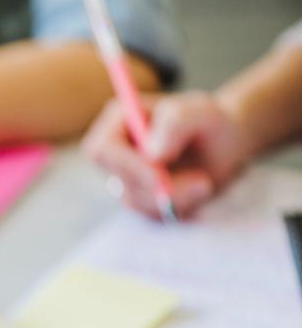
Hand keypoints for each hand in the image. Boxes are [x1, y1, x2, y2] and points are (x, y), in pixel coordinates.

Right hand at [82, 92, 253, 218]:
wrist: (226, 144)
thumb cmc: (211, 121)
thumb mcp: (204, 113)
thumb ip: (177, 123)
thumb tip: (152, 155)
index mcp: (119, 118)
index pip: (102, 149)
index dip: (127, 166)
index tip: (160, 177)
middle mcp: (114, 149)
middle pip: (117, 180)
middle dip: (157, 188)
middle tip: (201, 183)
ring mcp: (123, 176)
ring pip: (135, 201)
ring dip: (176, 197)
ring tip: (205, 182)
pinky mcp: (138, 198)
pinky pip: (149, 214)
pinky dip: (177, 207)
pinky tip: (198, 190)